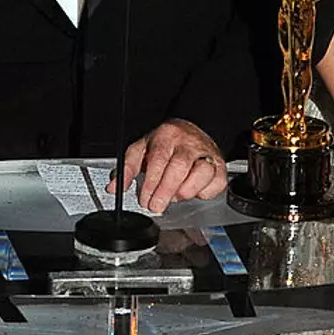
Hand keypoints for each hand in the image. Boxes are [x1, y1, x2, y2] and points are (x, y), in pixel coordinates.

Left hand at [108, 118, 225, 214]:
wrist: (193, 129)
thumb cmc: (165, 143)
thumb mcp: (142, 149)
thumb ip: (127, 169)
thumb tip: (113, 188)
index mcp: (166, 137)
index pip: (159, 159)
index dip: (152, 182)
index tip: (145, 199)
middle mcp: (188, 144)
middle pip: (179, 167)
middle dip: (166, 191)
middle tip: (156, 206)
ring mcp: (206, 153)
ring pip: (202, 173)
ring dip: (186, 191)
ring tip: (175, 196)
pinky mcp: (220, 166)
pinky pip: (216, 182)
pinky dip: (205, 192)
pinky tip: (193, 191)